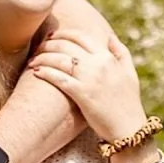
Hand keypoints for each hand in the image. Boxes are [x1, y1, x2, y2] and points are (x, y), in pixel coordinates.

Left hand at [29, 28, 146, 146]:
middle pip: (65, 46)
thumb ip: (121, 52)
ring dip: (42, 58)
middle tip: (38, 49)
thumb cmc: (129, 102)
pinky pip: (58, 78)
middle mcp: (98, 64)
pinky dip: (45, 72)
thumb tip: (109, 37)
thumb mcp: (130, 73)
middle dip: (48, 45)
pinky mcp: (82, 94)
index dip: (62, 34)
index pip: (80, 36)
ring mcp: (89, 79)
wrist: (129, 128)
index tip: (51, 37)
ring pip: (59, 60)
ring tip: (33, 61)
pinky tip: (36, 72)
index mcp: (107, 57)